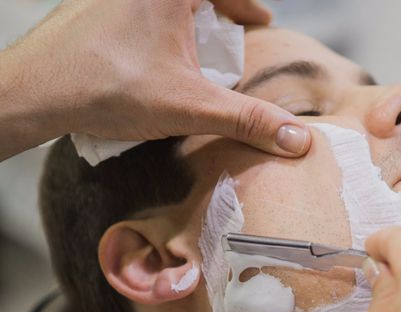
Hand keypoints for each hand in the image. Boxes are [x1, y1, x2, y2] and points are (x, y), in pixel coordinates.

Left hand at [0, 0, 310, 159]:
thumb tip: (297, 139)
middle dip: (217, 11)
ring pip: (163, 2)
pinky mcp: (92, 8)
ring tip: (196, 49)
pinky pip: (137, 10)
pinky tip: (155, 56)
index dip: (246, 3)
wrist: (34, 92)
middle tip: (232, 33)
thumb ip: (248, 121)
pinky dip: (157, 25)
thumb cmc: (105, 88)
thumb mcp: (191, 106)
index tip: (260, 19)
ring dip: (185, 18)